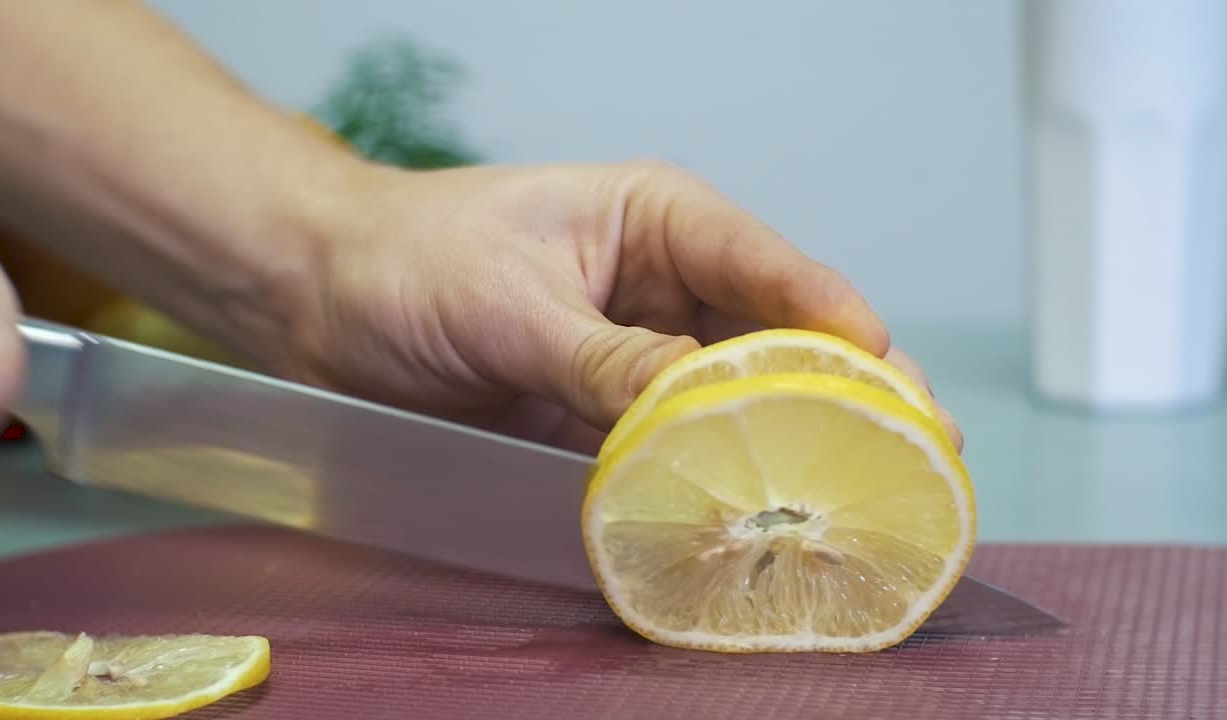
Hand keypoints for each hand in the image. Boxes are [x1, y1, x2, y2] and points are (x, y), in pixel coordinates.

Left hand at [273, 161, 963, 453]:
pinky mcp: (601, 411)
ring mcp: (637, 353)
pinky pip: (668, 445)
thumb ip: (609, 362)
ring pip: (729, 400)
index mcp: (660, 221)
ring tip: (841, 498)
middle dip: (836, 395)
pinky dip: (700, 477)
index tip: (892, 386)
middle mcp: (665, 286)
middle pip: (774, 342)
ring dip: (775, 446)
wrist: (319, 298)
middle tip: (907, 455)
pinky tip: (737, 514)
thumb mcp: (515, 305)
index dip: (840, 326)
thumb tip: (698, 414)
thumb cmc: (410, 259)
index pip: (772, 270)